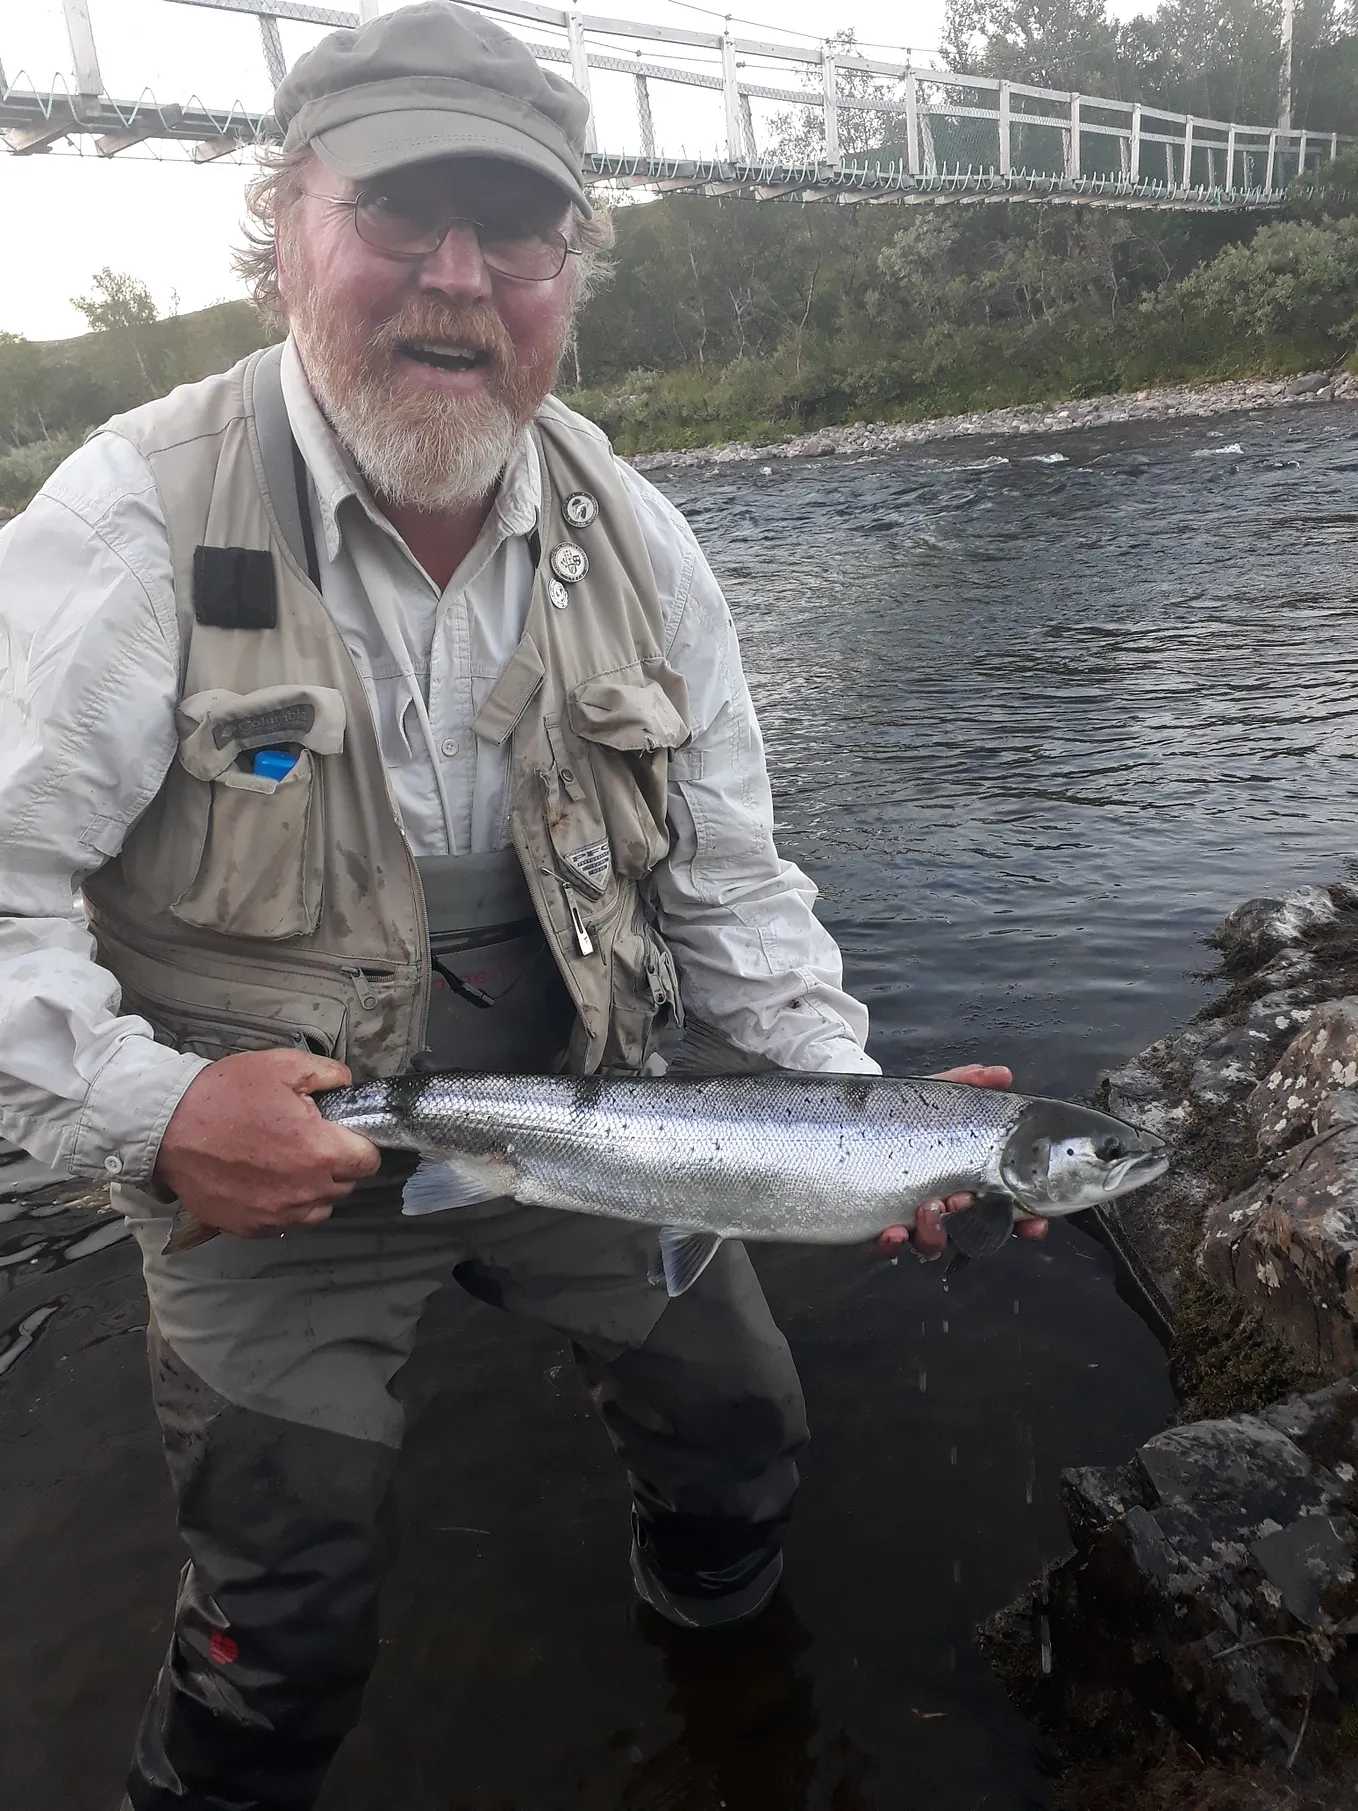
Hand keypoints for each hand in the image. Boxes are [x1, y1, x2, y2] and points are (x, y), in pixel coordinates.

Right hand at [154, 1049, 379, 1237]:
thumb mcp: (284, 1066)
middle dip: (336, 1165)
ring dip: (312, 1191)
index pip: (368, 1161)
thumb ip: (329, 1075)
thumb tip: (347, 1086)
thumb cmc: (226, 1095)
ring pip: (318, 1210)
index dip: (359, 1144)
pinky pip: (284, 1223)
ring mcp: (277, 1215)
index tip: (342, 1135)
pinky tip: (264, 1182)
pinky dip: (282, 1207)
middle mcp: (306, 1193)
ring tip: (288, 1164)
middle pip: (345, 1186)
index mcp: (322, 1152)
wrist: (168, 1127)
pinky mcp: (250, 1228)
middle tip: (309, 1142)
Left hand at [875, 1063, 1047, 1261]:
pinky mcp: (878, 1225)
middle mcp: (943, 1204)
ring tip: (928, 1208)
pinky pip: (889, 1247)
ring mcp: (911, 1218)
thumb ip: (968, 1083)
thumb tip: (1002, 1074)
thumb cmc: (902, 1112)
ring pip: (934, 1243)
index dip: (1023, 1221)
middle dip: (976, 1225)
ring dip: (936, 1233)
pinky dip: (893, 1244)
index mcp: (964, 1179)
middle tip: (965, 1201)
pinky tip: (892, 1232)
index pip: (1003, 1207)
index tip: (1036, 1224)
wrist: (852, 1118)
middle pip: (972, 1231)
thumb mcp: (935, 1095)